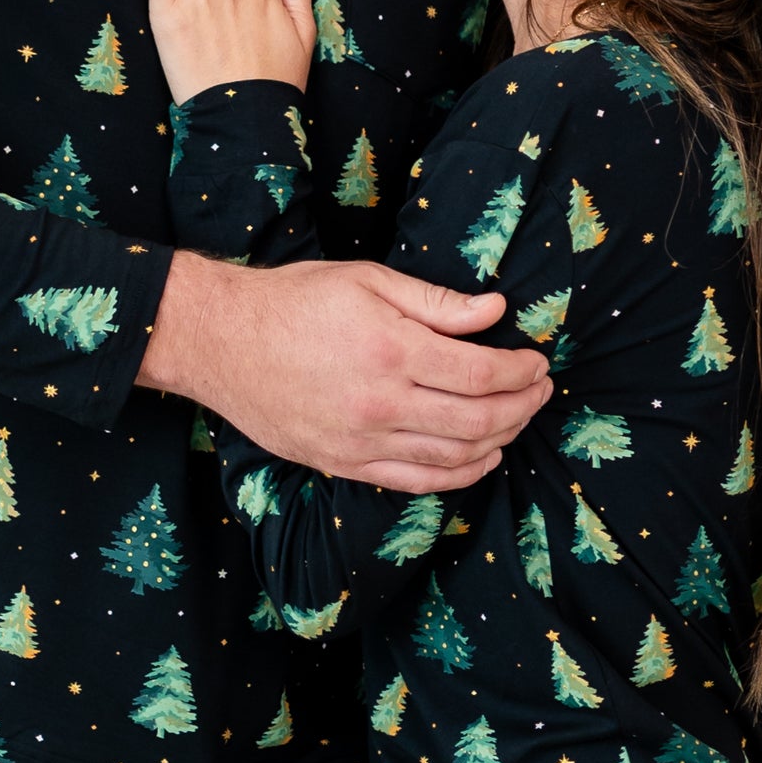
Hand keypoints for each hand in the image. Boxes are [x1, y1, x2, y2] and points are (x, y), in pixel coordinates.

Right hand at [138, 249, 552, 490]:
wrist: (221, 342)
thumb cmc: (294, 301)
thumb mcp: (368, 280)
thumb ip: (436, 301)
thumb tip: (495, 311)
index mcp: (392, 349)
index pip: (483, 372)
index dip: (522, 370)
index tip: (538, 361)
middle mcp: (381, 403)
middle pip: (479, 420)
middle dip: (523, 406)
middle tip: (540, 390)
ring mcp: (362, 441)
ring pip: (454, 457)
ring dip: (499, 441)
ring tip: (517, 420)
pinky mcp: (343, 465)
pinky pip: (416, 482)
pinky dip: (459, 476)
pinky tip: (481, 459)